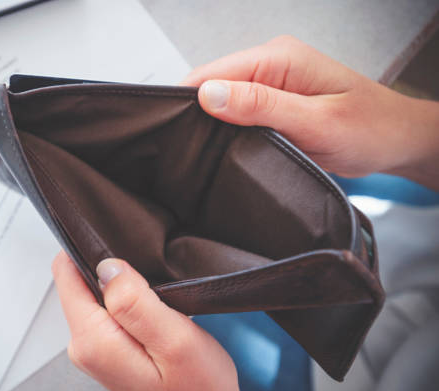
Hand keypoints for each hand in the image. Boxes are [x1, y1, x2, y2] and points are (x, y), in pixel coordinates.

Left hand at [52, 251, 241, 390]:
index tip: (122, 250)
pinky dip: (129, 301)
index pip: (66, 273)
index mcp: (94, 340)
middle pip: (80, 280)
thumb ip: (137, 302)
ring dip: (124, 287)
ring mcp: (94, 348)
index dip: (91, 251)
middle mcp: (84, 345)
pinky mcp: (107, 349)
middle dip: (113, 270)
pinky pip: (107, 308)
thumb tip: (107, 266)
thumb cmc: (199, 389)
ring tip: (158, 298)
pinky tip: (153, 311)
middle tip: (153, 283)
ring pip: (95, 292)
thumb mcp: (176, 340)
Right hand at [182, 36, 438, 189]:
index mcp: (278, 58)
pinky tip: (223, 150)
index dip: (188, 101)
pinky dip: (226, 131)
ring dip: (211, 125)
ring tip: (203, 156)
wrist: (395, 140)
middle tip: (188, 154)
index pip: (211, 73)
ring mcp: (270, 83)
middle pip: (211, 85)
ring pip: (221, 101)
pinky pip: (236, 112)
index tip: (173, 134)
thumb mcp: (315, 121)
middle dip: (197, 116)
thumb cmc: (367, 128)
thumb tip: (207, 94)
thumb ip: (261, 105)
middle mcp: (270, 64)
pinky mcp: (272, 102)